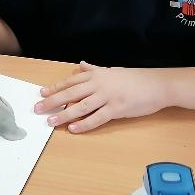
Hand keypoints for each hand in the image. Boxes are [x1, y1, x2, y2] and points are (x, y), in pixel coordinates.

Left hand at [35, 62, 170, 132]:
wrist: (156, 85)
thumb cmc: (134, 79)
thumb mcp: (112, 71)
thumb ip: (94, 70)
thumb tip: (80, 65)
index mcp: (97, 75)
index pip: (71, 81)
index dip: (55, 87)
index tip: (42, 92)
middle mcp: (99, 85)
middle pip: (71, 93)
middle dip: (53, 101)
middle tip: (38, 108)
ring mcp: (108, 97)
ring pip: (81, 107)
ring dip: (64, 114)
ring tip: (51, 121)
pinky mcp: (117, 109)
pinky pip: (97, 118)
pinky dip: (84, 124)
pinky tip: (73, 129)